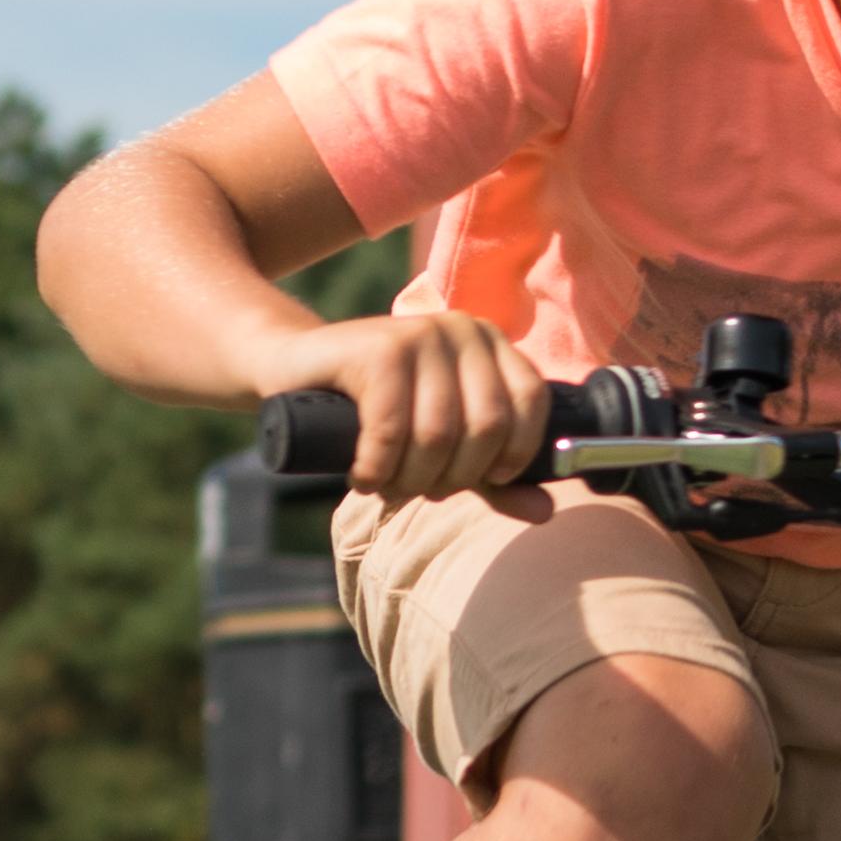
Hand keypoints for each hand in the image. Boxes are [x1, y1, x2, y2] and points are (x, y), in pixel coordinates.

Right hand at [331, 298, 553, 506]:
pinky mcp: (377, 350)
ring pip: (438, 435)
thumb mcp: (445, 447)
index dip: (512, 454)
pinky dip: (376, 468)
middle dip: (450, 477)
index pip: (530, 402)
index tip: (481, 479)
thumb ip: (494, 478)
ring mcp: (420, 334)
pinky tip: (362, 474)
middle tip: (417, 486)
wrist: (295, 370)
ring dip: (409, 480)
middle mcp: (462, 329)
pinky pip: (392, 430)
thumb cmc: (376, 411)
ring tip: (386, 483)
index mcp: (490, 344)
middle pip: (485, 427)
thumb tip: (545, 511)